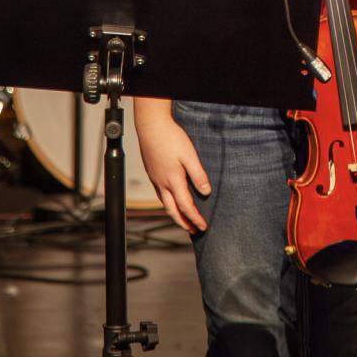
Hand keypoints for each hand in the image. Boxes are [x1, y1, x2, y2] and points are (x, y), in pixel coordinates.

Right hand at [133, 103, 209, 233]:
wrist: (150, 125)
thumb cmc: (170, 137)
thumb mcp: (189, 155)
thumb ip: (198, 174)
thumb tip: (206, 191)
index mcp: (173, 180)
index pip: (186, 206)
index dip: (195, 218)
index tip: (203, 227)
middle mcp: (162, 183)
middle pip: (172, 210)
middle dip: (183, 222)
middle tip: (193, 231)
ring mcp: (155, 178)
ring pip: (164, 203)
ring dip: (175, 214)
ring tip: (183, 219)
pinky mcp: (152, 173)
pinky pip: (159, 194)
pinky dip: (167, 202)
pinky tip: (171, 199)